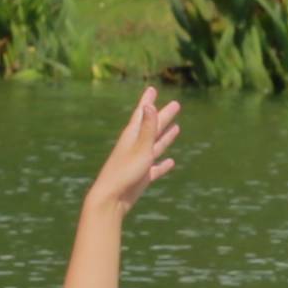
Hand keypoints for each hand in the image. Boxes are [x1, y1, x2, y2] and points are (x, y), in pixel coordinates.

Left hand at [84, 86, 181, 214]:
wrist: (111, 199)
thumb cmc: (124, 172)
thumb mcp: (140, 148)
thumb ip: (147, 128)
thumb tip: (150, 105)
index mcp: (132, 136)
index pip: (142, 114)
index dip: (147, 101)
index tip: (152, 89)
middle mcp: (135, 146)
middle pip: (152, 127)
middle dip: (163, 116)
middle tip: (176, 105)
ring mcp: (139, 161)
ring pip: (155, 145)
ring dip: (166, 137)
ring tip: (176, 127)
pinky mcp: (142, 176)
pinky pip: (156, 168)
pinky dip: (163, 164)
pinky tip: (171, 162)